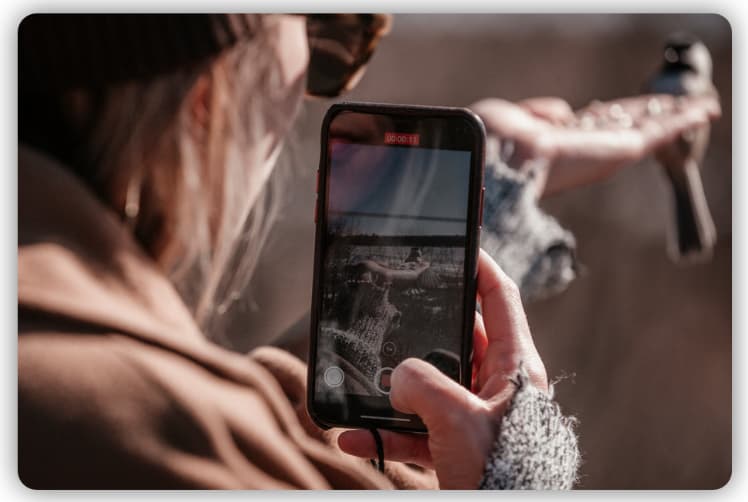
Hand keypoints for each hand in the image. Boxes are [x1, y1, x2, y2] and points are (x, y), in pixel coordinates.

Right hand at [337, 250, 546, 488]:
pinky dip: (385, 434)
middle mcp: (496, 388)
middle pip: (456, 340)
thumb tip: (398, 378)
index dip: (480, 268)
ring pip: (429, 389)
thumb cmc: (503, 475)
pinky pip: (415, 432)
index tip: (457, 247)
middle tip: (393, 314)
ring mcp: (474, 418)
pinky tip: (354, 438)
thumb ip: (423, 384)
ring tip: (361, 388)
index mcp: (514, 368)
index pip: (500, 299)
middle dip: (421, 332)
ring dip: (392, 392)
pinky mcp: (456, 448)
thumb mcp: (459, 418)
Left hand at [470, 94, 720, 195]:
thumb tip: (566, 110)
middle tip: (680, 106)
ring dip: (676, 117)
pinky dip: (682, 120)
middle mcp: (584, 150)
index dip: (614, 115)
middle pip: (627, 127)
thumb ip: (539, 112)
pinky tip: (704, 111)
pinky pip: (657, 133)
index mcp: (557, 142)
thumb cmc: (493, 141)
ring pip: (648, 130)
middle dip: (653, 115)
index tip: (628, 108)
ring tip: (700, 108)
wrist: (498, 158)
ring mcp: (603, 153)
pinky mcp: (618, 152)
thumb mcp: (511, 118)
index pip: (594, 127)